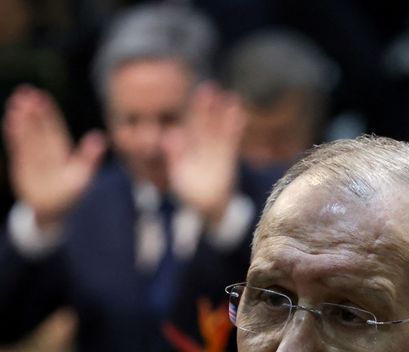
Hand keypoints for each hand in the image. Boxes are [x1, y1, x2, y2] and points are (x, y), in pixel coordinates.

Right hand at [2, 85, 106, 226]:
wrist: (51, 210)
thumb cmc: (69, 193)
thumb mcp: (82, 177)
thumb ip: (89, 158)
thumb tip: (100, 138)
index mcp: (62, 149)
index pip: (54, 126)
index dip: (48, 112)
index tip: (42, 96)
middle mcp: (47, 149)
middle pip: (38, 126)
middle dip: (32, 111)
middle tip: (24, 93)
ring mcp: (33, 155)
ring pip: (26, 134)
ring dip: (21, 120)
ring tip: (13, 104)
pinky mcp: (21, 163)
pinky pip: (17, 147)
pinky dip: (13, 135)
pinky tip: (8, 121)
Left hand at [165, 83, 244, 223]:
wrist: (209, 205)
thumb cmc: (191, 192)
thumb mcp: (179, 174)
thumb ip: (174, 156)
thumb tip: (169, 136)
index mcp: (187, 146)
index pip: (189, 124)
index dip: (192, 111)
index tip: (196, 97)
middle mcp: (200, 144)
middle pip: (204, 121)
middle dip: (206, 106)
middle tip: (210, 88)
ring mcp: (215, 149)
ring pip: (219, 128)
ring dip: (224, 114)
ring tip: (231, 98)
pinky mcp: (228, 156)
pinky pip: (231, 139)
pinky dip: (235, 128)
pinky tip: (239, 114)